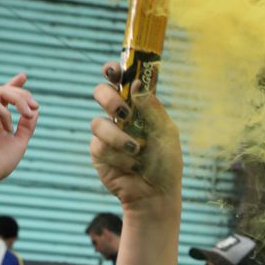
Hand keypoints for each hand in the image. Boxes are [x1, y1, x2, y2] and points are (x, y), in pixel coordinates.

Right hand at [0, 73, 38, 195]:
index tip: (24, 76)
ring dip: (19, 100)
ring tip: (28, 114)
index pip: (6, 97)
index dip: (15, 85)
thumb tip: (36, 110)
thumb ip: (27, 125)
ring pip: (0, 92)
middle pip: (5, 91)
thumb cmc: (1, 161)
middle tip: (35, 105)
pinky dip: (6, 115)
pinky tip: (8, 129)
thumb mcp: (21, 140)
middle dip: (24, 94)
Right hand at [90, 62, 181, 214]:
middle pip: (101, 93)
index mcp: (138, 108)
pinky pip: (99, 145)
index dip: (114, 71)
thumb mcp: (166, 133)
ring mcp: (106, 134)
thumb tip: (137, 83)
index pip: (122, 82)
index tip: (114, 70)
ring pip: (98, 122)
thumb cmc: (166, 164)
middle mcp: (120, 117)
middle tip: (123, 113)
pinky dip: (119, 155)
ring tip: (137, 150)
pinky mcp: (98, 152)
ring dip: (119, 137)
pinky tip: (131, 166)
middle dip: (109, 99)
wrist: (156, 194)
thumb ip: (152, 108)